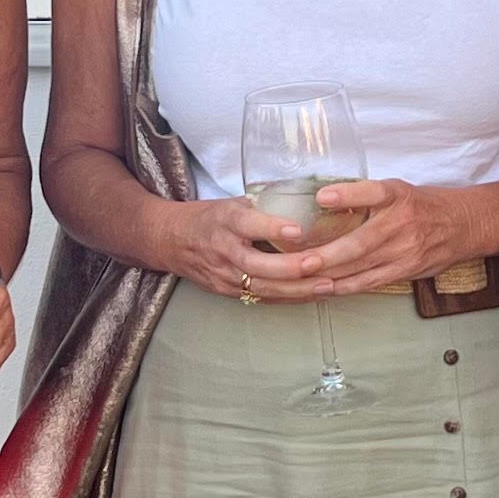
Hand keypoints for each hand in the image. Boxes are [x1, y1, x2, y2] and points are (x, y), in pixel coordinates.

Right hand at [157, 192, 315, 303]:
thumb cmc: (208, 218)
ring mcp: (224, 275)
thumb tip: (307, 199)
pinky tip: (313, 295)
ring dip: (297, 289)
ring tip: (328, 285)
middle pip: (257, 265)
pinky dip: (289, 298)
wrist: (170, 241)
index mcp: (225, 221)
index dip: (273, 227)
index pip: (249, 225)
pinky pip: (262, 297)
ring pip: (262, 287)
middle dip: (291, 267)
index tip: (299, 229)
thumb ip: (263, 206)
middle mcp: (223, 250)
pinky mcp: (227, 292)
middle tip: (320, 263)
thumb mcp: (230, 203)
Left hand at [279, 178, 457, 299]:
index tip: (322, 197)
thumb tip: (321, 201)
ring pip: (362, 265)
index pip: (373, 191)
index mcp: (397, 195)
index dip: (347, 194)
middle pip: (360, 241)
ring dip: (330, 274)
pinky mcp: (407, 270)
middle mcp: (402, 223)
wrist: (464, 225)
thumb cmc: (422, 206)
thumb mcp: (397, 190)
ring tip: (302, 278)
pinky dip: (346, 286)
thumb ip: (364, 196)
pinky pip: (371, 281)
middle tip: (300, 261)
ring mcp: (405, 250)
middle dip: (327, 254)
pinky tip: (325, 288)